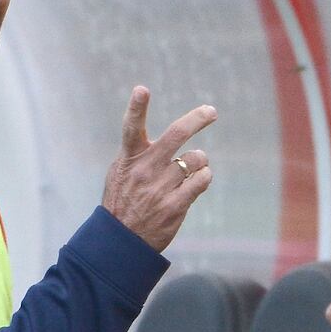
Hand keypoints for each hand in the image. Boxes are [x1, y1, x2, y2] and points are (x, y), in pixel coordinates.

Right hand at [101, 88, 215, 252]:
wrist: (121, 241)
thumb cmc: (122, 201)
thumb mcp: (120, 172)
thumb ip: (137, 153)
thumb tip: (163, 137)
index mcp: (130, 159)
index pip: (131, 128)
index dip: (136, 107)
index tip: (141, 90)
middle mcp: (145, 170)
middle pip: (176, 135)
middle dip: (196, 119)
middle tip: (210, 111)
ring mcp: (160, 188)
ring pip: (196, 158)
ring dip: (200, 161)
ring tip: (191, 170)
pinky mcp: (175, 205)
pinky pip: (202, 180)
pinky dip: (204, 176)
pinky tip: (198, 180)